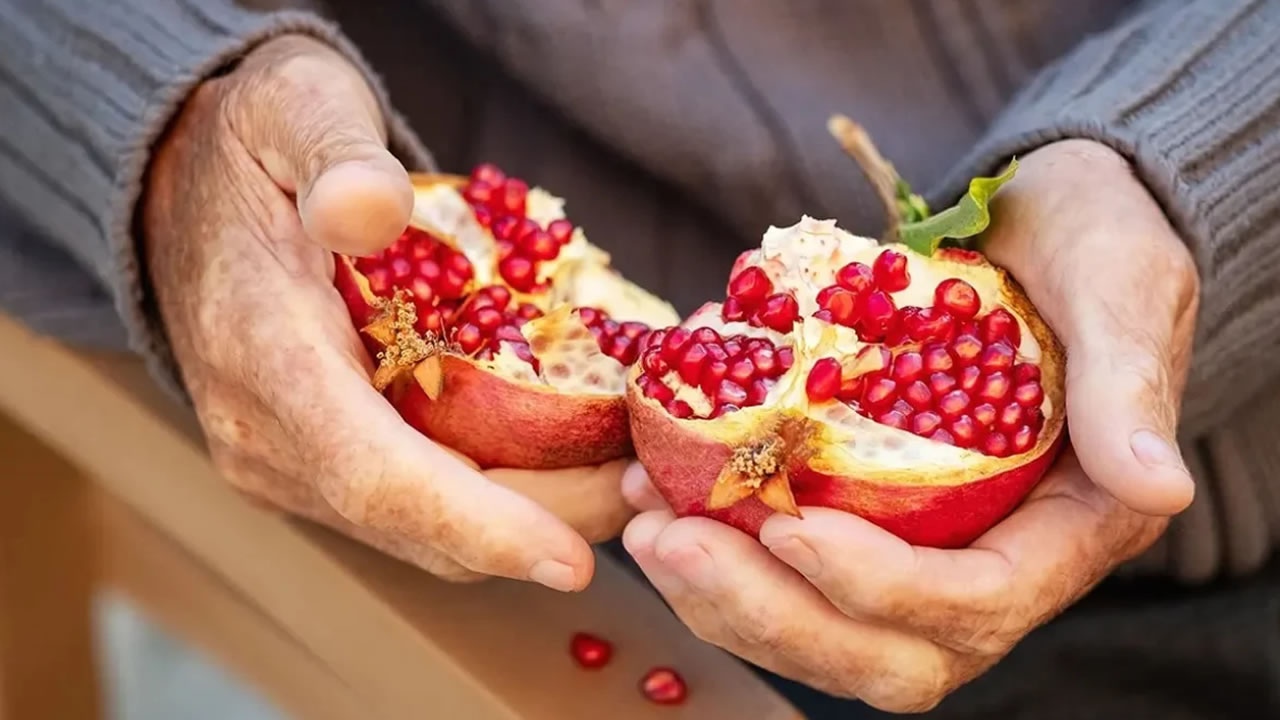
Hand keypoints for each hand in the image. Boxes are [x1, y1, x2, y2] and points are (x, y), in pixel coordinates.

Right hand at [142, 35, 631, 589]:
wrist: (187, 192)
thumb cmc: (257, 146)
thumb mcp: (293, 109)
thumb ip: (335, 153)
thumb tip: (373, 209)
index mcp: (263, 356)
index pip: (375, 473)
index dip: (478, 523)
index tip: (571, 560)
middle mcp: (269, 437)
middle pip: (420, 521)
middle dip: (544, 521)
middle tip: (654, 486)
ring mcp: (288, 461)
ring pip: (424, 529)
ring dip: (532, 515)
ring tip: (629, 472)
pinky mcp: (315, 464)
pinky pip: (417, 504)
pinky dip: (498, 496)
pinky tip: (568, 453)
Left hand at [619, 139, 1199, 710]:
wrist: (1042, 222)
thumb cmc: (1091, 241)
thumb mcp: (1121, 284)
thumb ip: (1129, 382)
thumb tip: (1153, 486)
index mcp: (1064, 531)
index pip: (972, 602)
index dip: (880, 588)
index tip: (792, 529)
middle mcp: (989, 564)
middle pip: (883, 653)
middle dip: (772, 614)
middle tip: (677, 544)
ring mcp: (918, 551)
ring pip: (817, 629)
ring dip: (721, 595)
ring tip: (648, 524)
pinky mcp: (862, 519)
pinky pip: (781, 573)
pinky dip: (712, 549)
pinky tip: (654, 491)